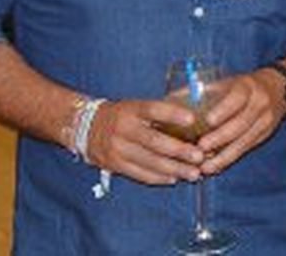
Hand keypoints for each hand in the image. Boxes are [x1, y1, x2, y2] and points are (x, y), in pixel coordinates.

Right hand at [84, 97, 206, 185]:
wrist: (86, 128)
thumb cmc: (122, 116)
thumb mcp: (135, 107)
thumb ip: (160, 113)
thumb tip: (194, 117)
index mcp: (131, 110)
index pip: (153, 110)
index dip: (173, 114)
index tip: (192, 119)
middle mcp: (123, 129)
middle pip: (154, 141)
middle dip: (179, 150)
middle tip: (200, 156)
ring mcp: (117, 148)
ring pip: (149, 161)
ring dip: (174, 169)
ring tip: (193, 173)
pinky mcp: (114, 165)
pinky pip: (139, 174)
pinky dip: (158, 178)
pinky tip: (174, 178)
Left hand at [193, 69, 285, 174]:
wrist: (277, 89)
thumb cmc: (242, 86)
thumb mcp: (225, 82)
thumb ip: (200, 91)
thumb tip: (168, 100)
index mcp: (247, 87)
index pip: (237, 98)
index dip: (223, 110)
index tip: (207, 121)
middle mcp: (259, 103)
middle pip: (241, 123)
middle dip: (220, 138)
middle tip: (200, 149)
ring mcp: (265, 121)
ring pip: (244, 141)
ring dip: (224, 156)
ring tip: (204, 166)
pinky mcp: (264, 135)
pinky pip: (246, 149)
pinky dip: (229, 159)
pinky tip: (214, 167)